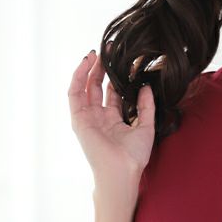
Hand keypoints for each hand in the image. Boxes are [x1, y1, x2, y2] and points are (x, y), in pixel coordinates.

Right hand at [67, 44, 155, 200]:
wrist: (122, 171)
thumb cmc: (134, 156)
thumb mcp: (146, 127)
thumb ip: (146, 107)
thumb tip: (146, 88)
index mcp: (113, 120)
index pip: (111, 93)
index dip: (115, 77)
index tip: (121, 61)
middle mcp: (98, 118)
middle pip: (96, 87)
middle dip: (101, 68)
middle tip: (109, 51)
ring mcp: (87, 118)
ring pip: (84, 87)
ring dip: (89, 69)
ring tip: (96, 53)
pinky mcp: (78, 118)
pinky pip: (74, 93)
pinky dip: (78, 76)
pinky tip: (87, 63)